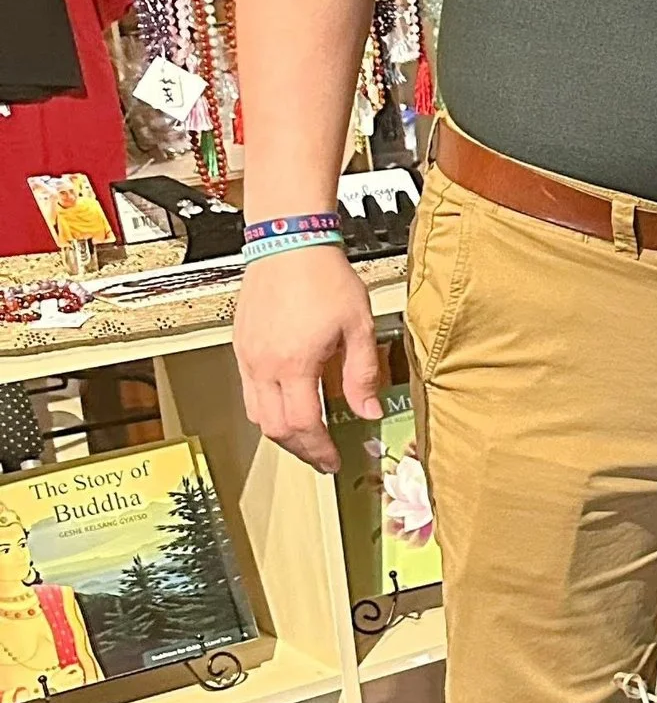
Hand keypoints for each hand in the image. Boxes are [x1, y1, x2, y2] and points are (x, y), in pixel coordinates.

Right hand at [234, 245, 380, 472]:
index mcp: (294, 364)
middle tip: (323, 457)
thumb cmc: (324, 278)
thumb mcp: (359, 326)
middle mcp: (263, 365)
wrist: (288, 242)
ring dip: (282, 432)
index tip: (334, 460)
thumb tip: (369, 412)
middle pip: (274, 428)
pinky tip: (289, 404)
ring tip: (308, 437)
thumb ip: (363, 373)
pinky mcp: (241, 345)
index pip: (303, 425)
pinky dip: (268, 408)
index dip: (319, 449)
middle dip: (300, 449)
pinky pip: (250, 390)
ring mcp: (248, 356)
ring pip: (256, 413)